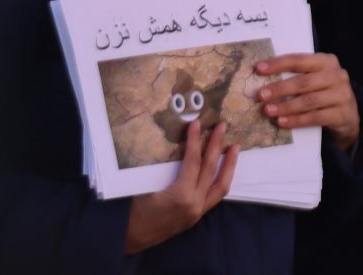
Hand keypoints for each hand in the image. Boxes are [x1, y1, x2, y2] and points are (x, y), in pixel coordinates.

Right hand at [123, 111, 235, 251]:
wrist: (127, 239)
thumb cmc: (132, 212)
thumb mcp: (145, 186)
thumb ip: (165, 169)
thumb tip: (177, 145)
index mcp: (181, 196)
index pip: (193, 161)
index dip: (195, 140)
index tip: (196, 123)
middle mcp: (194, 204)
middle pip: (210, 170)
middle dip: (217, 146)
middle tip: (222, 127)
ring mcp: (197, 212)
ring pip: (221, 186)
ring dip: (229, 165)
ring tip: (235, 147)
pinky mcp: (196, 217)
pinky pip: (215, 196)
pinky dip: (221, 180)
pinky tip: (223, 170)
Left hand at [253, 51, 361, 151]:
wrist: (347, 113)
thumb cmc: (323, 91)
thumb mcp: (314, 78)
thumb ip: (296, 75)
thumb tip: (262, 78)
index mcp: (327, 62)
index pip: (300, 60)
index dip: (279, 64)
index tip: (258, 68)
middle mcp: (337, 75)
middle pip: (304, 82)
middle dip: (280, 88)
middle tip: (261, 95)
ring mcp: (341, 95)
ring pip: (309, 101)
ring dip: (286, 106)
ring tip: (268, 111)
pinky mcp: (342, 114)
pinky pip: (315, 117)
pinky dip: (296, 120)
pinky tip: (282, 122)